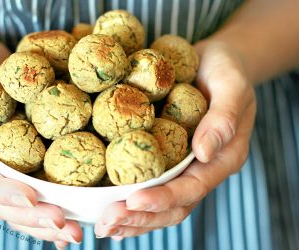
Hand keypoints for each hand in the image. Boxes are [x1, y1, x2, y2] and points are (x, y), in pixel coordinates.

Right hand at [0, 39, 82, 247]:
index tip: (32, 200)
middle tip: (65, 226)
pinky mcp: (16, 167)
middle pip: (1, 203)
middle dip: (34, 217)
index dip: (4, 192)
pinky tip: (70, 225)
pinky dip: (48, 211)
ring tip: (74, 233)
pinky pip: (31, 194)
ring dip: (45, 224)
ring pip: (18, 208)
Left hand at [94, 40, 255, 238]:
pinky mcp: (166, 156)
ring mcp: (182, 165)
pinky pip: (149, 183)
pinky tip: (107, 208)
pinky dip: (129, 201)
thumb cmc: (226, 70)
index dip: (164, 198)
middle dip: (141, 217)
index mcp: (222, 157)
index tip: (133, 201)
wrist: (215, 62)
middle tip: (108, 222)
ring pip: (160, 202)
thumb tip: (203, 152)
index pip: (193, 188)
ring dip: (132, 218)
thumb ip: (223, 118)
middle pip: (174, 206)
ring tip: (103, 225)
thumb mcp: (232, 85)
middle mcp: (201, 168)